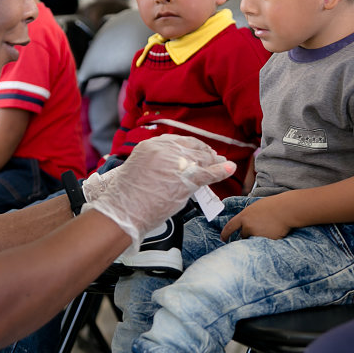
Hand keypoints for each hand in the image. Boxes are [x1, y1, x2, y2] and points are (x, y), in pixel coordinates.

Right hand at [84, 135, 234, 249]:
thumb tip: (169, 169)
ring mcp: (177, 163)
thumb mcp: (137, 169)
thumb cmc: (126, 198)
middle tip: (214, 157)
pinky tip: (230, 169)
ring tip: (223, 163)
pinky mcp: (186, 179)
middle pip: (192, 148)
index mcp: (151, 145)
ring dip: (215, 161)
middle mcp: (165, 150)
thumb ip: (154, 164)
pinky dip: (221, 171)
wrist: (123, 211)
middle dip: (205, 152)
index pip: (178, 141)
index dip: (192, 146)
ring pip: (202, 159)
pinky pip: (208, 173)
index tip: (198, 150)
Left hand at [221, 193, 293, 240]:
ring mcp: (256, 234)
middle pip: (243, 235)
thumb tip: (244, 222)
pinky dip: (266, 238)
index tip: (223, 239)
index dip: (225, 234)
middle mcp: (247, 226)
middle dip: (248, 233)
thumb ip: (248, 215)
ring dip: (258, 236)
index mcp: (244, 216)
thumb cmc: (273, 205)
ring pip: (253, 239)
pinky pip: (263, 242)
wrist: (286, 210)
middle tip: (259, 227)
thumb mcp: (255, 207)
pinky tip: (273, 231)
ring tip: (268, 227)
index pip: (229, 227)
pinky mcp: (264, 241)